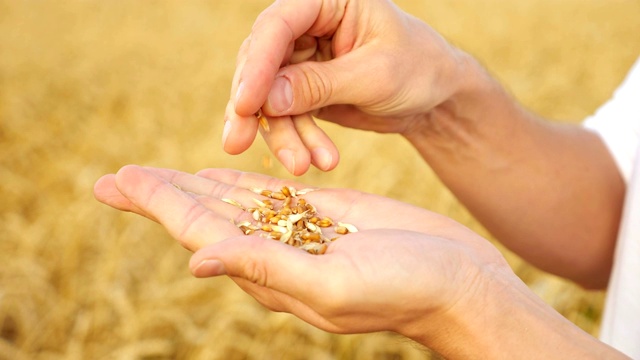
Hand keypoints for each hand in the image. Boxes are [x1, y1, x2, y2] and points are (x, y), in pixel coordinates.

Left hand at [93, 165, 508, 340]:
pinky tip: (220, 175)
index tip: (117, 182)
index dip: (157, 204)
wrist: (458, 281)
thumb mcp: (333, 284)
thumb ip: (266, 270)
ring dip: (191, 186)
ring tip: (156, 176)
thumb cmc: (406, 289)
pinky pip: (271, 194)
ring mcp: (301, 233)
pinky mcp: (326, 214)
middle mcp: (277, 254)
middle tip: (117, 178)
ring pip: (233, 203)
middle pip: (204, 215)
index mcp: (271, 272)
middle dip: (160, 195)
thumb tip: (195, 260)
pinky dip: (239, 182)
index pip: (199, 230)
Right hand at [225, 0, 469, 174]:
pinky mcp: (303, 91)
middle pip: (261, 63)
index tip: (245, 105)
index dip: (256, 64)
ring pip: (269, 97)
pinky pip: (286, 117)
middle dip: (253, 108)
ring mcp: (302, 60)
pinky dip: (297, 141)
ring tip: (302, 166)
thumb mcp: (376, 76)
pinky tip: (320, 162)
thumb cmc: (419, 69)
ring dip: (281, 135)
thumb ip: (321, 85)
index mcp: (327, 3)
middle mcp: (307, 26)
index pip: (278, 25)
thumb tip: (266, 100)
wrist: (435, 97)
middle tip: (236, 144)